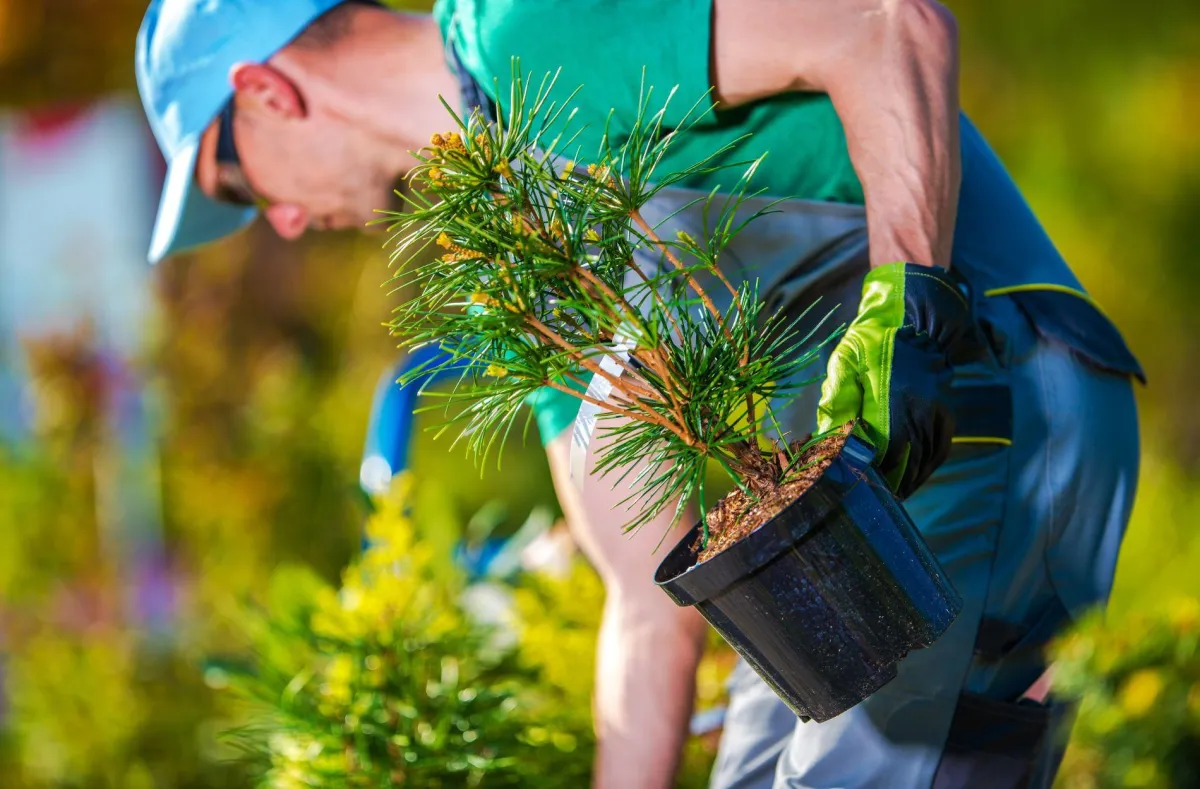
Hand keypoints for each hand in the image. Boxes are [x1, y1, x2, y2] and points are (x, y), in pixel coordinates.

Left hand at [816, 262, 986, 498]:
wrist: (915, 318)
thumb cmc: (872, 341)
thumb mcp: (845, 362)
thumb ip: (836, 398)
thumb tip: (825, 435)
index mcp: (893, 402)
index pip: (883, 454)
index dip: (871, 476)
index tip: (856, 490)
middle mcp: (920, 412)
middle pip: (906, 464)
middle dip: (888, 486)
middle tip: (871, 502)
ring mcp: (937, 414)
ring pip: (924, 462)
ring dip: (907, 482)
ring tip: (889, 498)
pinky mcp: (946, 414)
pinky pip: (939, 450)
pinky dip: (926, 469)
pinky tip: (912, 479)